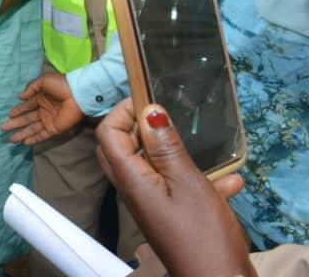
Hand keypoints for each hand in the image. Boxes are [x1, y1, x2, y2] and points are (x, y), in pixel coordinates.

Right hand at [1, 72, 84, 144]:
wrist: (77, 93)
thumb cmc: (61, 85)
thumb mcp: (44, 81)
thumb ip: (31, 88)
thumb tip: (20, 97)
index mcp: (41, 98)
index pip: (26, 106)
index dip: (18, 111)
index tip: (9, 115)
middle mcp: (43, 110)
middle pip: (26, 119)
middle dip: (15, 124)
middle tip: (3, 128)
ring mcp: (48, 120)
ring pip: (32, 129)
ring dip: (22, 134)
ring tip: (11, 139)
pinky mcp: (54, 128)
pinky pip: (42, 135)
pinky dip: (34, 139)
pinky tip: (25, 142)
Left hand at [96, 99, 252, 276]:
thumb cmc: (202, 235)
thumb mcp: (187, 182)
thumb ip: (166, 146)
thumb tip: (149, 110)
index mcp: (130, 179)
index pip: (107, 134)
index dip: (122, 112)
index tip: (148, 100)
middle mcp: (134, 190)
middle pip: (121, 148)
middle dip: (138, 127)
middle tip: (165, 117)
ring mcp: (151, 203)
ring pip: (151, 166)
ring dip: (173, 153)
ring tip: (199, 145)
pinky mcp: (170, 215)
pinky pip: (175, 187)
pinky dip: (198, 179)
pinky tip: (229, 181)